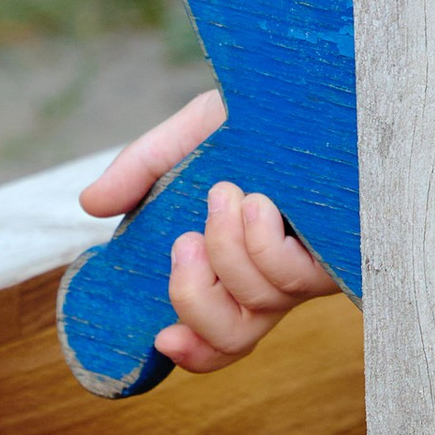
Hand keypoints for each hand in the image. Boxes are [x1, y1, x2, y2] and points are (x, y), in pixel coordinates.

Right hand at [80, 90, 342, 374]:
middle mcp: (279, 278)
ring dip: (227, 248)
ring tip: (227, 192)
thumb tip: (90, 205)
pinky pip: (292, 276)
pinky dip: (261, 241)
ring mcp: (312, 266)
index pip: (221, 338)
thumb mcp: (192, 136)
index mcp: (242, 266)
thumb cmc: (264, 114)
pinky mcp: (344, 251)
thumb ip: (141, 170)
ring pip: (258, 301)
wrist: (322, 81)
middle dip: (191, 295)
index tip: (162, 337)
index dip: (193, 352)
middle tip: (185, 240)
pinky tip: (259, 201)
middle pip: (232, 337)